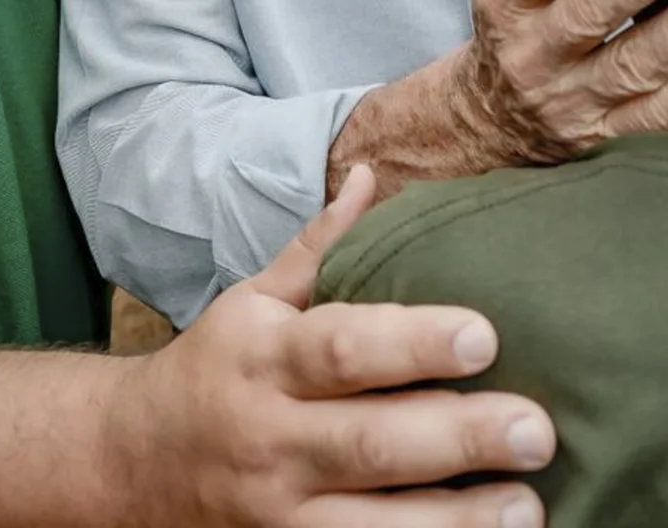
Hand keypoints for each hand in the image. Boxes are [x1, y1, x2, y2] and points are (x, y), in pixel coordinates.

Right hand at [119, 166, 551, 526]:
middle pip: (369, 443)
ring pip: (370, 527)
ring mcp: (276, 515)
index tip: (486, 335)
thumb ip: (318, 248)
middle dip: (458, 438)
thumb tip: (369, 174)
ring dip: (455, 522)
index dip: (414, 343)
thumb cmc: (217, 368)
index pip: (343, 348)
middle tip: (537, 429)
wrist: (129, 464)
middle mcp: (269, 438)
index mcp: (264, 357)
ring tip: (528, 505)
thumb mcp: (253, 300)